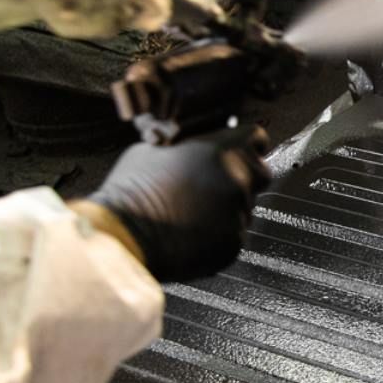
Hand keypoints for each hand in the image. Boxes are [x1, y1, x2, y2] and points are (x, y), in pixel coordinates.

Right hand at [83, 127, 271, 281]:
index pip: (257, 139)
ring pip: (245, 207)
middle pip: (260, 174)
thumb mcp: (156, 149)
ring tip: (191, 212)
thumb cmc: (132, 191)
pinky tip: (192, 232)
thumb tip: (197, 148)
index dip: (249, 146)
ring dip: (228, 208)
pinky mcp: (233, 243)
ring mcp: (238, 213)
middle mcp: (236, 179)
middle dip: (243, 178)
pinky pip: (234, 234)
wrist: (123, 235)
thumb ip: (191, 147)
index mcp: (221, 150)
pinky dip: (219, 234)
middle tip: (212, 186)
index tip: (243, 152)